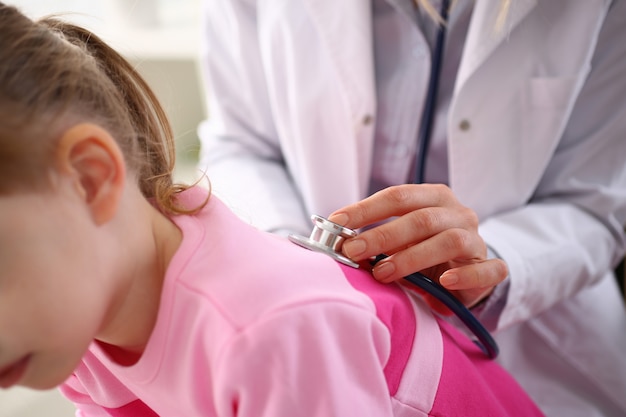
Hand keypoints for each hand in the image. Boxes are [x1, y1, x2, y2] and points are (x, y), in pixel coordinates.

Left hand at [328, 184, 507, 310]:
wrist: (468, 272)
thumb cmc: (426, 250)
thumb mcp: (401, 240)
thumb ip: (378, 239)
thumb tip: (340, 243)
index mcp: (434, 198)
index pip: (398, 196)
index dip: (366, 209)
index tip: (337, 222)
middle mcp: (458, 213)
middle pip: (421, 218)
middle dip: (382, 234)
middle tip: (353, 250)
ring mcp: (477, 240)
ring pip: (449, 241)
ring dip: (412, 257)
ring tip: (383, 273)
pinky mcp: (492, 268)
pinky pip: (485, 270)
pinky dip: (465, 276)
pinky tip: (444, 282)